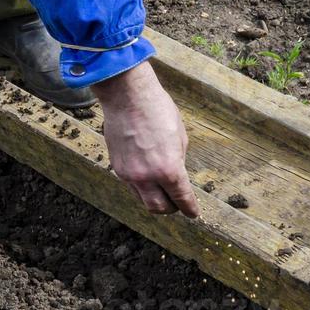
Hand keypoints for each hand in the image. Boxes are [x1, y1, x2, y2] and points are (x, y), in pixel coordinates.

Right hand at [93, 61, 199, 217]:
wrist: (127, 96)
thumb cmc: (158, 110)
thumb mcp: (180, 136)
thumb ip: (178, 160)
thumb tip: (176, 174)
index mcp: (169, 169)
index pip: (181, 199)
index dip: (189, 209)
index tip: (193, 213)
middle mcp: (147, 177)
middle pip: (159, 208)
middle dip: (171, 208)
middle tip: (177, 203)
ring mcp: (129, 174)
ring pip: (143, 199)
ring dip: (154, 198)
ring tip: (161, 189)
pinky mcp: (116, 167)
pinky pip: (131, 185)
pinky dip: (141, 185)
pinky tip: (146, 174)